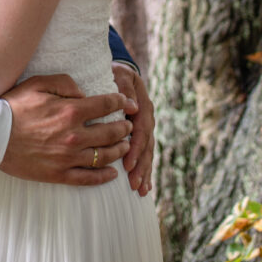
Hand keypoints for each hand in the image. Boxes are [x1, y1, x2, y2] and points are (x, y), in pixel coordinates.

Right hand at [0, 74, 135, 185]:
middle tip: (128, 125)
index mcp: (70, 111)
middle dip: (124, 127)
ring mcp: (68, 158)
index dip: (120, 102)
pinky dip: (104, 176)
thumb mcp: (38, 84)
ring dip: (119, 150)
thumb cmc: (14, 106)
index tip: (127, 102)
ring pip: (104, 156)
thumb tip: (84, 94)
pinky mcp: (59, 174)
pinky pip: (89, 178)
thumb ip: (65, 83)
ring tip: (124, 146)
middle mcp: (74, 136)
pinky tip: (112, 173)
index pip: (105, 105)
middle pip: (110, 133)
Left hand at [112, 64, 154, 196]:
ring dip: (144, 171)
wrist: (119, 72)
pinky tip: (145, 186)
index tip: (128, 161)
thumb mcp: (119, 74)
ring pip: (147, 152)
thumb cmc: (114, 73)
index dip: (135, 146)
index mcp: (142, 105)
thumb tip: (131, 106)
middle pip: (147, 145)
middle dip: (141, 165)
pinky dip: (145, 169)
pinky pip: (144, 153)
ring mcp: (145, 127)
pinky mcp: (140, 134)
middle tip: (134, 183)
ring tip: (140, 189)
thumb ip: (123, 87)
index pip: (141, 129)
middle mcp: (146, 118)